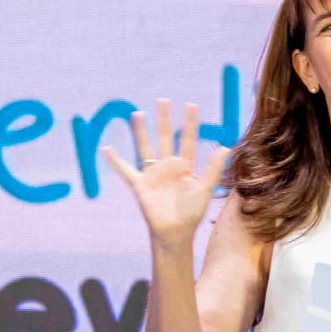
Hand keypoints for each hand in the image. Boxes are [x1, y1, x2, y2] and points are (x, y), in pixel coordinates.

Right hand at [104, 98, 229, 250]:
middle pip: (165, 137)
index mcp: (185, 167)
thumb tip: (224, 146)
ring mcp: (153, 174)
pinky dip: (115, 160)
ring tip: (137, 113)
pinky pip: (126, 170)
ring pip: (146, 147)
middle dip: (164, 119)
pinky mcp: (140, 184)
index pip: (187, 140)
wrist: (175, 232)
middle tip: (164, 100)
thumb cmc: (191, 213)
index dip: (190, 123)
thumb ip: (213, 168)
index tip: (192, 105)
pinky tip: (107, 149)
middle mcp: (168, 166)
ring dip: (141, 131)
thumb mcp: (205, 189)